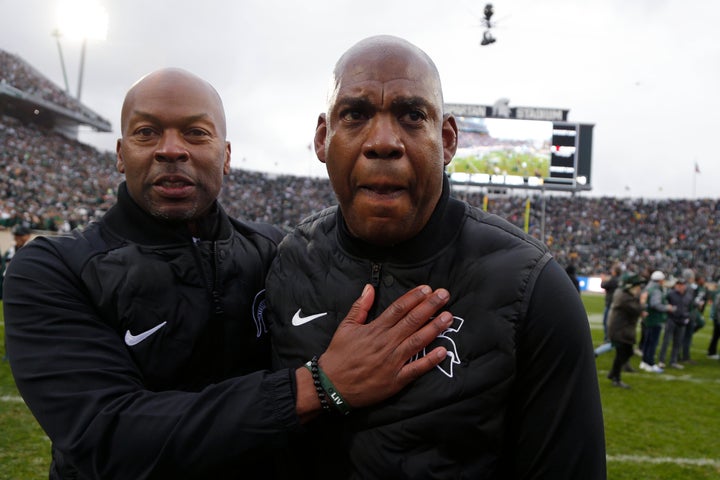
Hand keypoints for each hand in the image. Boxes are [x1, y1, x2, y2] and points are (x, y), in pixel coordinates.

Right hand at [318, 284, 451, 407]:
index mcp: (375, 329)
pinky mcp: (395, 380)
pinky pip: (416, 369)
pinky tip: (443, 351)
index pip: (398, 308)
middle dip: (430, 306)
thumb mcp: (345, 327)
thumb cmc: (339, 356)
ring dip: (434, 328)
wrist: (331, 386)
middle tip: (444, 295)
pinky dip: (430, 360)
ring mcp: (392, 362)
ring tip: (448, 317)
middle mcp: (386, 343)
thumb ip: (359, 307)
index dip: (414, 297)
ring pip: (417, 342)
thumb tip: (369, 288)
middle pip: (411, 321)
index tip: (427, 289)